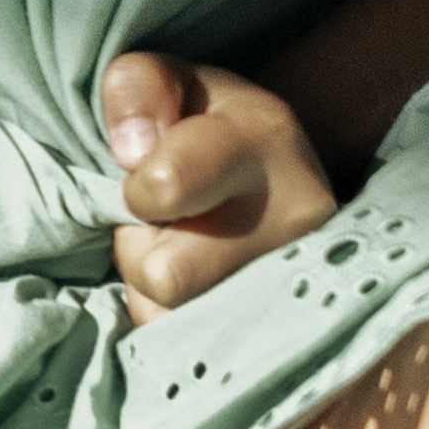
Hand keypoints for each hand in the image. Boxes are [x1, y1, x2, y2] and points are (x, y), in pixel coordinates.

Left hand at [102, 52, 336, 316]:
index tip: (142, 173)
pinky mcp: (282, 330)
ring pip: (171, 313)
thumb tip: (131, 151)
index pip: (166, 185)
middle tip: (162, 222)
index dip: (136, 189)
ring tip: (183, 247)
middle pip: (164, 274)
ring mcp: (297, 282)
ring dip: (153, 284)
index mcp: (264, 136)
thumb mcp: (174, 83)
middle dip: (141, 248)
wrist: (282, 173)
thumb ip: (138, 88)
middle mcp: (294, 215)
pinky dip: (172, 315)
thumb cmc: (207, 124)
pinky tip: (197, 280)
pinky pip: (184, 344)